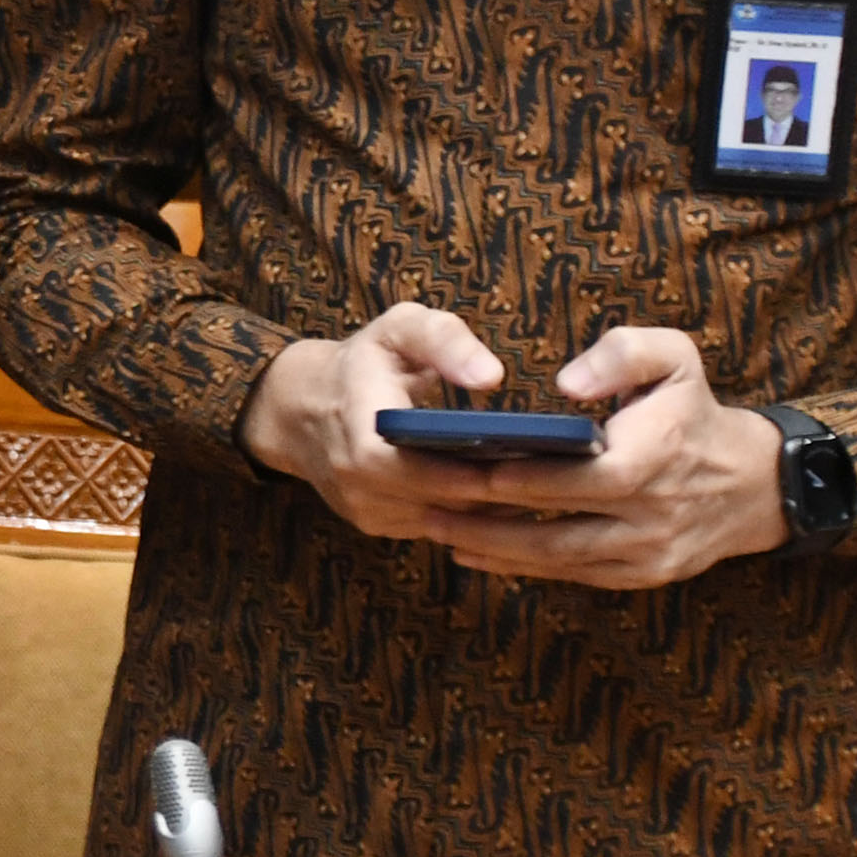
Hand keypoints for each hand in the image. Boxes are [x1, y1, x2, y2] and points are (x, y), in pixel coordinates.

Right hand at [239, 301, 526, 545]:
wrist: (297, 408)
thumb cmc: (363, 363)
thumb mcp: (398, 329)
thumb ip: (445, 341)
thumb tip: (492, 377)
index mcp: (359, 432)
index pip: (422, 470)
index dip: (475, 473)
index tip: (533, 460)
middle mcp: (356, 482)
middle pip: (444, 503)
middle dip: (500, 494)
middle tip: (559, 478)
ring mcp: (364, 510)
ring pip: (445, 523)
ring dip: (491, 510)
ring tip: (544, 486)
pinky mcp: (374, 526)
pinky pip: (433, 528)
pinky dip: (469, 515)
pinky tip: (506, 495)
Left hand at [426, 328, 788, 589]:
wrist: (753, 482)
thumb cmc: (694, 409)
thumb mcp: (676, 357)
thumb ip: (623, 353)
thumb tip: (568, 385)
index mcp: (654, 460)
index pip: (579, 478)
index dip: (521, 479)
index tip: (468, 469)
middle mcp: (652, 516)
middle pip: (556, 527)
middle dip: (488, 517)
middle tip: (426, 500)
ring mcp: (647, 554)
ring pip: (558, 560)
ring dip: (494, 549)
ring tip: (436, 529)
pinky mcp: (642, 576)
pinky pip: (573, 576)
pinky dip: (522, 566)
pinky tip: (474, 552)